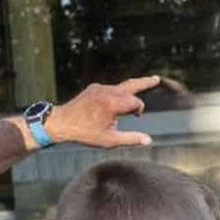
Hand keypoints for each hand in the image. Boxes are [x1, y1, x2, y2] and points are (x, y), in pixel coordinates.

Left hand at [44, 76, 160, 148]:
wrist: (61, 122)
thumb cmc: (85, 133)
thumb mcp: (110, 140)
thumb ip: (131, 139)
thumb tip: (148, 140)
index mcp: (113, 104)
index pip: (136, 102)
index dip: (139, 110)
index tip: (137, 117)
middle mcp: (108, 92)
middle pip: (132, 85)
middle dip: (145, 82)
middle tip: (157, 79)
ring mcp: (100, 88)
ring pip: (121, 87)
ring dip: (131, 90)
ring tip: (144, 83)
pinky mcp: (94, 88)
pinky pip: (111, 89)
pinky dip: (118, 94)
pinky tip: (117, 101)